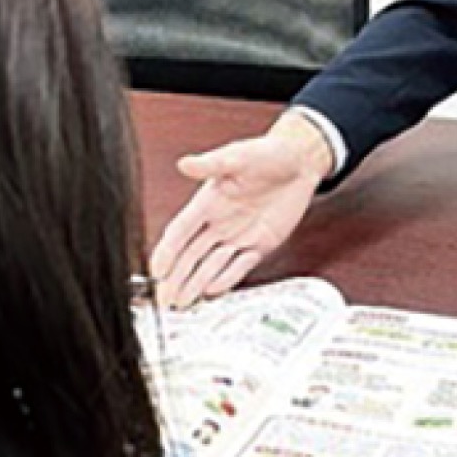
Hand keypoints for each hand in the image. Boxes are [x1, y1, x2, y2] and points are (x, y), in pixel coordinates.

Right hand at [150, 111, 335, 307]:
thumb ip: (213, 163)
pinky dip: (226, 279)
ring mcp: (237, 235)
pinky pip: (239, 266)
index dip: (167, 251)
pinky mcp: (258, 244)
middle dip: (175, 278)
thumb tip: (186, 163)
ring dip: (195, 284)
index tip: (157, 270)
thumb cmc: (267, 153)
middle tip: (164, 300)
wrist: (299, 162)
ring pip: (210, 265)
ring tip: (183, 303)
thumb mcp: (239, 156)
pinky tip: (213, 291)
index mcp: (208, 202)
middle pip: (190, 255)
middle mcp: (218, 222)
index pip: (180, 231)